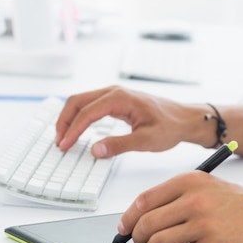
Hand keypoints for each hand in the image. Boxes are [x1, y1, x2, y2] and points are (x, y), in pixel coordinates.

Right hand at [56, 86, 203, 157]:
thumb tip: (95, 150)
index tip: (64, 144)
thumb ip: (119, 145)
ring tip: (63, 137)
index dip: (73, 130)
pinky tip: (76, 130)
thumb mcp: (146, 140)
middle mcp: (115, 92)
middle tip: (59, 141)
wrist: (183, 119)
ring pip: (81, 101)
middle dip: (64, 121)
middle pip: (78, 101)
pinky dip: (79, 116)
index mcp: (120, 98)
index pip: (87, 112)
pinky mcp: (116, 101)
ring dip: (69, 118)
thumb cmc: (170, 126)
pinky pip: (90, 105)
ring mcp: (114, 95)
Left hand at [118, 171, 242, 242]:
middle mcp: (195, 199)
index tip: (124, 228)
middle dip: (137, 238)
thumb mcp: (210, 188)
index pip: (144, 200)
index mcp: (191, 181)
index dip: (129, 218)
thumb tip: (141, 215)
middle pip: (146, 223)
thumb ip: (177, 197)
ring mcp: (203, 224)